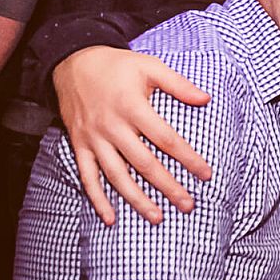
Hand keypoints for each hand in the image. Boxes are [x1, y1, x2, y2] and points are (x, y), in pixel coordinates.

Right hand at [55, 46, 211, 224]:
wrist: (73, 61)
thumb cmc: (117, 66)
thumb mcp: (150, 66)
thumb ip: (178, 84)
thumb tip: (206, 99)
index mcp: (132, 107)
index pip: (165, 139)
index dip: (187, 158)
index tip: (206, 175)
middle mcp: (112, 126)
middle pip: (144, 163)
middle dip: (167, 187)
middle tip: (188, 205)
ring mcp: (94, 138)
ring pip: (116, 175)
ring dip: (136, 199)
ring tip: (157, 217)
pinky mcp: (80, 145)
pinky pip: (87, 176)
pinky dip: (97, 198)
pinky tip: (110, 218)